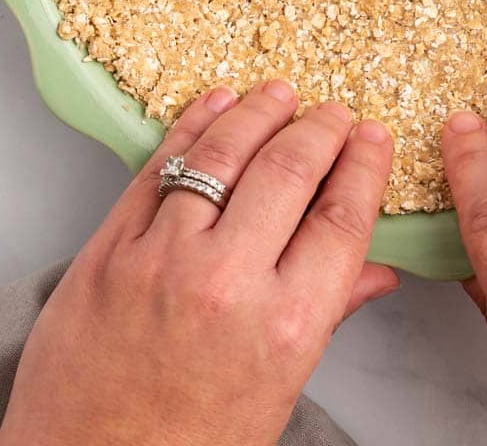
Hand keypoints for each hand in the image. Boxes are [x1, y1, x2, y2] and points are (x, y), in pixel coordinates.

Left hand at [0, 81, 397, 445]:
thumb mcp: (276, 393)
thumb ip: (327, 316)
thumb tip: (378, 271)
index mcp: (285, 327)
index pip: (342, 218)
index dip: (364, 166)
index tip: (373, 137)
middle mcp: (228, 283)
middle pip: (289, 171)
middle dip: (320, 129)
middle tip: (333, 112)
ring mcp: (161, 259)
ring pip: (222, 154)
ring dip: (258, 112)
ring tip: (279, 93)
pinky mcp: (108, 249)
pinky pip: (158, 168)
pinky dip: (191, 126)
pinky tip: (214, 103)